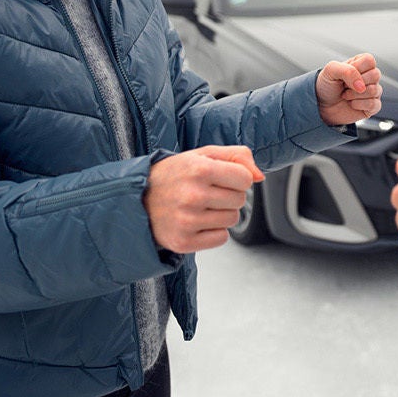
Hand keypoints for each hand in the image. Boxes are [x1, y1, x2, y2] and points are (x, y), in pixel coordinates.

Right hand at [143, 144, 263, 252]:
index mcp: (199, 169)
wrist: (137, 199)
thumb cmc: (174, 175)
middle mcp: (193, 195)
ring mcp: (187, 220)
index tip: (221, 178)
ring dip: (222, 213)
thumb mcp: (203, 155)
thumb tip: (260, 176)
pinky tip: (197, 221)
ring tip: (200, 206)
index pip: (245, 179)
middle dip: (228, 195)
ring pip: (232, 219)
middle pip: (240, 200)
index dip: (237, 178)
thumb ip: (237, 156)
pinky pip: (221, 238)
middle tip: (206, 192)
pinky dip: (213, 231)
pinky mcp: (184, 241)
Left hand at [317, 52, 382, 125]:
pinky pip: (374, 104)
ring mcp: (372, 91)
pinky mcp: (372, 106)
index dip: (357, 68)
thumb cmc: (326, 86)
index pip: (370, 60)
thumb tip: (361, 85)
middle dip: (355, 83)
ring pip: (375, 90)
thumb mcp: (330, 70)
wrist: (321, 105)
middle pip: (375, 75)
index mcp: (361, 64)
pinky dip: (359, 105)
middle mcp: (369, 76)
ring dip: (355, 94)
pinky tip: (352, 104)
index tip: (345, 74)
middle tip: (344, 85)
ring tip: (346, 95)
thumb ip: (347, 71)